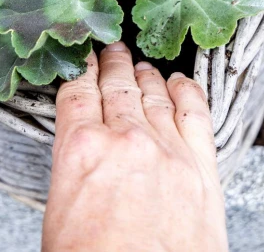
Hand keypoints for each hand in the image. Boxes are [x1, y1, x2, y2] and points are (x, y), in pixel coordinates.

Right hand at [43, 42, 227, 251]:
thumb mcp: (61, 215)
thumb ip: (76, 167)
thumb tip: (83, 149)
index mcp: (81, 152)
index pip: (79, 92)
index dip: (81, 68)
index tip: (84, 57)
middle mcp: (125, 140)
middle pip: (117, 86)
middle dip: (113, 63)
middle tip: (111, 49)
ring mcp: (168, 150)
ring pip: (154, 94)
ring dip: (145, 74)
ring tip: (140, 63)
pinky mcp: (202, 168)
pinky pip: (195, 114)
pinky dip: (187, 92)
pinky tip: (180, 81)